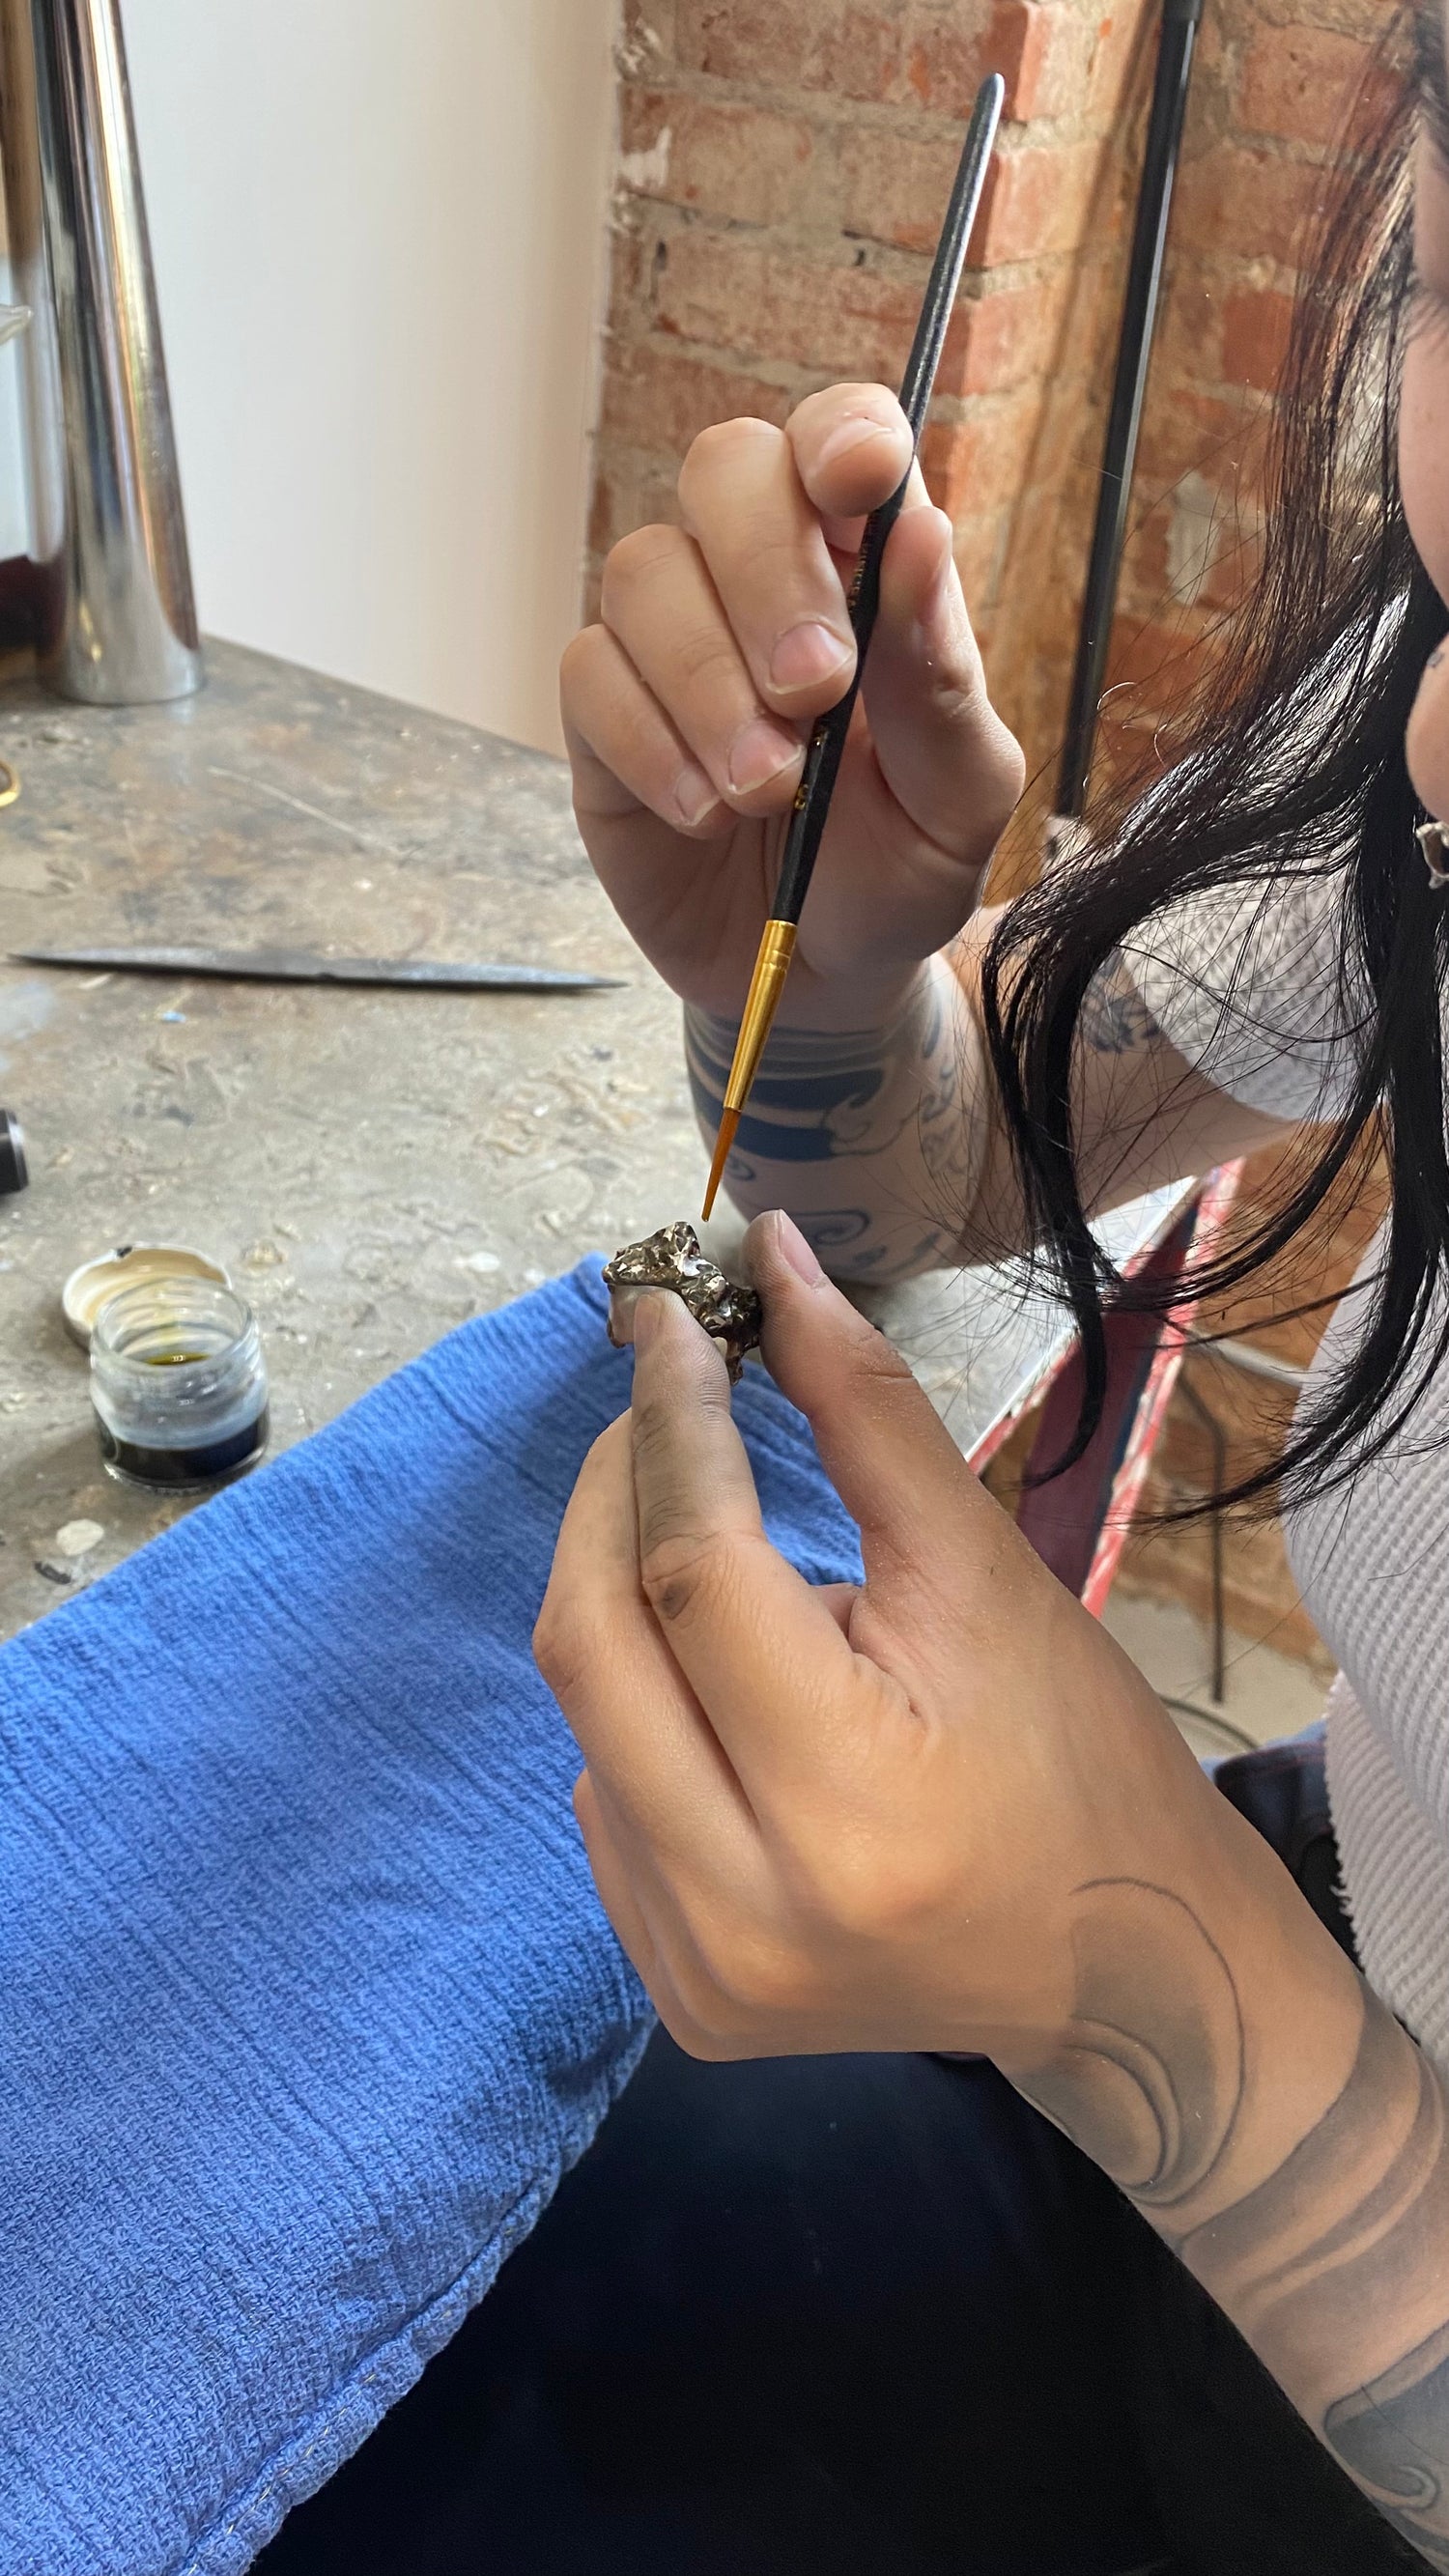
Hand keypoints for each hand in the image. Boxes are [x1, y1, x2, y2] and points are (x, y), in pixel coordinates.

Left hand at [535, 1210, 1249, 2069]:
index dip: (673, 1423)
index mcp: (852, 1794)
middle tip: (667, 1407)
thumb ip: (866, 1415)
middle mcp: (750, 1904)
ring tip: (744, 1579)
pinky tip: (729, 1697)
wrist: (1126, 1973)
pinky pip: (603, 1800)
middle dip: (613, 1492)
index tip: (672, 1323)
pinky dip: (642, 1712)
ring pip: (585, 1719)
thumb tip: (771, 1259)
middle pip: (594, 1642)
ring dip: (630, 1604)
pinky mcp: (682, 2000)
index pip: (697, 1568)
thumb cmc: (1080, 1757)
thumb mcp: (985, 1574)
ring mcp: (701, 1967)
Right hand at [561, 385, 1023, 1029]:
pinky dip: (653, 748)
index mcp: (863, 566)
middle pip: (725, 470)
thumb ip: (943, 676)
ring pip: (647, 574)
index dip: (839, 437)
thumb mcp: (960, 797)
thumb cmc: (900, 870)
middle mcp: (757, 577)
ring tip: (769, 791)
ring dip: (711, 686)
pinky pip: (591, 677)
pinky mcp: (602, 718)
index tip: (856, 487)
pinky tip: (707, 816)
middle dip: (768, 572)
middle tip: (816, 691)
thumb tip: (919, 534)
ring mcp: (670, 640)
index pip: (839, 439)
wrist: (820, 984)